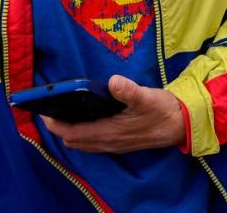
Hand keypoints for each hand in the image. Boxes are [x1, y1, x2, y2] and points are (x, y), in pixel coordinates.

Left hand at [42, 75, 185, 152]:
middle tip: (52, 107)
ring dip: (70, 130)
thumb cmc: (163, 110)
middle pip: (72, 140)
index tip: (44, 108)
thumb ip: (129, 91)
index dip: (54, 123)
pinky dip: (83, 132)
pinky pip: (92, 142)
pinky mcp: (120, 142)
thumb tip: (113, 82)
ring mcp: (114, 144)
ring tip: (66, 112)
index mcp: (109, 132)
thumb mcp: (147, 96)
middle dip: (58, 126)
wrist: (182, 125)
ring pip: (82, 142)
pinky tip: (87, 118)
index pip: (70, 133)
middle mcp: (107, 142)